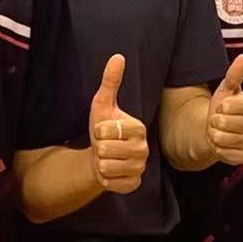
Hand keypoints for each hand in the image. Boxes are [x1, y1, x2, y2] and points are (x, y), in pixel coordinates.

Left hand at [88, 54, 148, 192]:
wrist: (100, 157)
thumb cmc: (103, 129)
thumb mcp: (103, 104)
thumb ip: (110, 81)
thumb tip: (118, 56)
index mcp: (139, 128)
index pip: (106, 130)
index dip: (98, 130)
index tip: (104, 131)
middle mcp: (144, 149)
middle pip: (105, 149)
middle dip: (98, 147)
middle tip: (105, 146)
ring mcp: (140, 168)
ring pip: (105, 166)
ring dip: (100, 163)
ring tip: (107, 157)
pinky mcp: (133, 184)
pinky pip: (109, 182)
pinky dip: (103, 178)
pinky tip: (109, 171)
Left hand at [207, 54, 242, 165]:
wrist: (218, 130)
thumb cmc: (224, 109)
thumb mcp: (226, 90)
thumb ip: (235, 75)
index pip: (231, 105)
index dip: (221, 107)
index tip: (223, 107)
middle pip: (224, 123)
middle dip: (215, 121)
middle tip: (219, 121)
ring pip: (223, 138)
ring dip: (214, 135)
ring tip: (219, 131)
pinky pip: (225, 153)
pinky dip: (218, 148)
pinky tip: (222, 144)